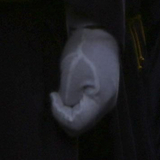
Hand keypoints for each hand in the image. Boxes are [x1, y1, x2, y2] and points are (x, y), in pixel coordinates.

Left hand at [49, 16, 119, 135]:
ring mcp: (107, 101)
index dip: (59, 115)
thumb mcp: (70, 76)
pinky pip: (87, 110)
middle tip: (56, 95)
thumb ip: (67, 100)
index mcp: (101, 102)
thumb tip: (65, 109)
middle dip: (64, 115)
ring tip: (63, 91)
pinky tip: (71, 91)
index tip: (53, 95)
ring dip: (69, 110)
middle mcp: (107, 106)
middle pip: (81, 126)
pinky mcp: (104, 95)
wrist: (98, 33)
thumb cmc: (84, 52)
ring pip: (83, 119)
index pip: (76, 125)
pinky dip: (75, 105)